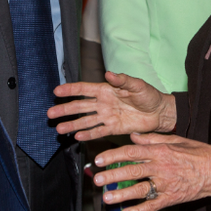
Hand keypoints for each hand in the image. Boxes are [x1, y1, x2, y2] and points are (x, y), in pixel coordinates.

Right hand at [48, 71, 176, 140]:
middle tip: (50, 113)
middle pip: (80, 107)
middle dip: (65, 109)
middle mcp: (103, 103)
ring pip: (85, 121)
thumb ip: (122, 80)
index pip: (84, 89)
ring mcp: (107, 116)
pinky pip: (97, 131)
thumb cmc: (149, 95)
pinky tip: (76, 136)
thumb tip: (109, 74)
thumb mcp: (137, 85)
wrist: (160, 112)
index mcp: (106, 90)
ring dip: (72, 124)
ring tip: (59, 129)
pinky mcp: (113, 128)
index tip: (56, 91)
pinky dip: (87, 134)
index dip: (70, 90)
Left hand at [92, 132, 210, 210]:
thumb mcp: (176, 139)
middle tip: (97, 179)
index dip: (113, 156)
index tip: (99, 159)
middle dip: (112, 175)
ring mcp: (166, 184)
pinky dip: (139, 210)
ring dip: (122, 194)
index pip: (132, 152)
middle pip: (132, 171)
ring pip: (140, 190)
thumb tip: (133, 136)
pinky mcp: (172, 198)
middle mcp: (161, 167)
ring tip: (107, 198)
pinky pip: (153, 205)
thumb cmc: (198, 152)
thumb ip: (152, 138)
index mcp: (161, 150)